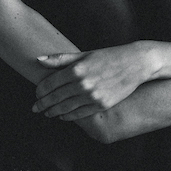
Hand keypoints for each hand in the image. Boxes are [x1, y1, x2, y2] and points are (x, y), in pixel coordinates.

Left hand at [32, 43, 153, 119]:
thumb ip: (61, 59)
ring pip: (66, 108)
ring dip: (53, 112)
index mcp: (76, 70)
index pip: (50, 84)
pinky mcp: (102, 105)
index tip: (36, 94)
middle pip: (55, 98)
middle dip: (43, 104)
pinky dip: (69, 117)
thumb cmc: (109, 56)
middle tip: (35, 108)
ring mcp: (92, 96)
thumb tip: (38, 59)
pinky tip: (62, 116)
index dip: (40, 91)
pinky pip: (80, 114)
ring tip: (47, 113)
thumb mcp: (84, 54)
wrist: (135, 64)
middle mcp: (82, 84)